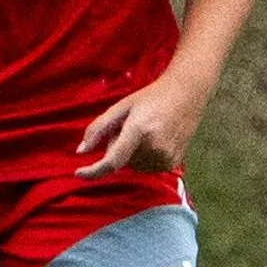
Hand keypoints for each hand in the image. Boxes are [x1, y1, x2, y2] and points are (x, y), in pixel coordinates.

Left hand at [74, 75, 207, 177]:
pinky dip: (143, 156)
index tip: (79, 172)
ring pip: (132, 165)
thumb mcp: (121, 107)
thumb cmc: (151, 97)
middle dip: (118, 146)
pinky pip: (146, 167)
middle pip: (121, 160)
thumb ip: (98, 128)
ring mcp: (166, 157)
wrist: (187, 94)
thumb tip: (80, 151)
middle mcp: (154, 147)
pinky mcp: (172, 163)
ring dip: (131, 152)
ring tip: (145, 130)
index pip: (112, 160)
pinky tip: (154, 138)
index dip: (93, 171)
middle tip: (131, 125)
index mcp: (139, 129)